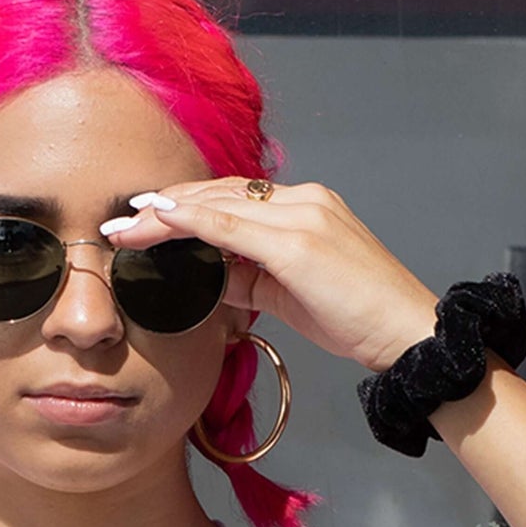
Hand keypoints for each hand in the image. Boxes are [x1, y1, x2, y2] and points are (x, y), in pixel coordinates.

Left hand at [101, 178, 439, 373]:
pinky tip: (160, 220)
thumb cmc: (356, 318)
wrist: (405, 332)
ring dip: (167, 213)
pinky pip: (233, 223)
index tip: (147, 217)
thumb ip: (250, 280)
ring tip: (126, 226)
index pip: (233, 199)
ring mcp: (302, 215)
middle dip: (166, 206)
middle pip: (219, 195)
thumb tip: (207, 279)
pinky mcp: (299, 241)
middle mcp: (303, 200)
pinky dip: (192, 220)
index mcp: (305, 208)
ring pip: (220, 204)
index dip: (186, 206)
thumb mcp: (290, 297)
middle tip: (120, 220)